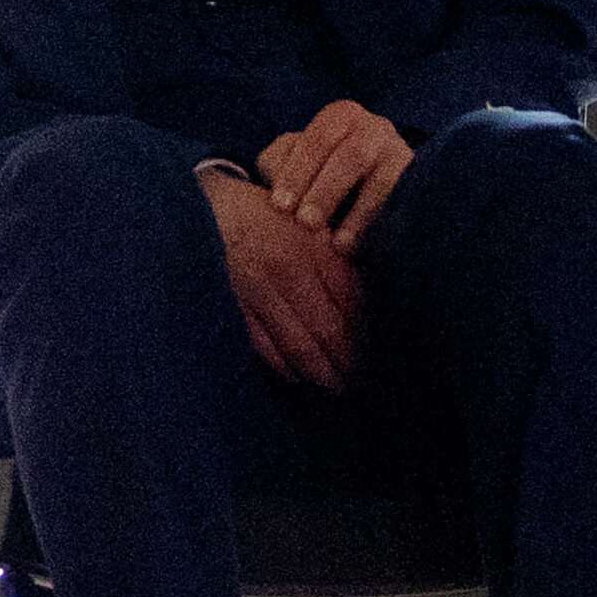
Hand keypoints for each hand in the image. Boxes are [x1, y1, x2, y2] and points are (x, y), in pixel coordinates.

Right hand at [199, 165, 360, 390]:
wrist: (211, 208)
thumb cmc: (270, 218)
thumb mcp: (312, 228)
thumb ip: (342, 262)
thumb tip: (375, 307)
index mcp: (312, 247)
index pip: (353, 306)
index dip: (371, 338)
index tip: (385, 359)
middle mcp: (286, 271)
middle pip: (330, 334)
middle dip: (352, 366)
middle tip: (369, 386)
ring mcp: (256, 293)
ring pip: (299, 349)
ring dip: (324, 376)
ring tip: (342, 389)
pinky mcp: (233, 309)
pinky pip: (267, 352)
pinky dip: (290, 372)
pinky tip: (305, 380)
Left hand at [257, 100, 412, 254]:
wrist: (379, 189)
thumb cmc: (324, 174)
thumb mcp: (298, 162)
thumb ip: (280, 162)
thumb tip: (274, 175)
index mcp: (339, 118)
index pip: (317, 139)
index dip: (296, 172)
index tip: (280, 206)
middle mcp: (374, 128)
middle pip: (350, 157)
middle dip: (325, 192)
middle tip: (305, 223)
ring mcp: (401, 154)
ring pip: (381, 180)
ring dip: (358, 213)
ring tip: (338, 244)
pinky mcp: (419, 183)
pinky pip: (404, 205)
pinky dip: (384, 226)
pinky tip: (366, 247)